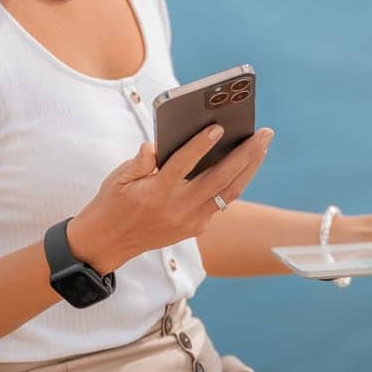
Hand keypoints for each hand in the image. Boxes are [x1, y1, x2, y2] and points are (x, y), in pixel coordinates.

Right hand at [69, 124, 273, 272]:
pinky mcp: (196, 228)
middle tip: (264, 133)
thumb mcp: (118, 178)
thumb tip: (158, 146)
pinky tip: (245, 165)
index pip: (182, 165)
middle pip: (219, 179)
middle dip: (245, 154)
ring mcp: (190, 221)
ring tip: (262, 145)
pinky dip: (234, 182)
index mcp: (155, 193)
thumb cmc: (112, 203)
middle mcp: (177, 209)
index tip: (218, 127)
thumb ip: (140, 161)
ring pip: (228, 193)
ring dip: (249, 168)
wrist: (107, 243)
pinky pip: (221, 203)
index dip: (200, 145)